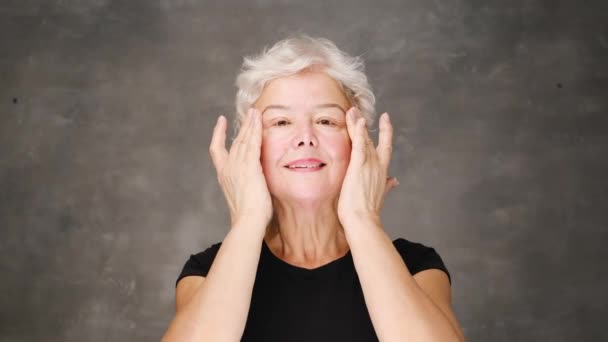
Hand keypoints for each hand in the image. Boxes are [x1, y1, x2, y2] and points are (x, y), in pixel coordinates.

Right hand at [209, 108, 272, 227]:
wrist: (247, 220)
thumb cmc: (248, 216)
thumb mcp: (242, 197)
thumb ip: (245, 186)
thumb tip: (254, 185)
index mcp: (224, 175)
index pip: (216, 150)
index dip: (218, 134)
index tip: (221, 121)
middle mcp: (228, 167)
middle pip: (235, 141)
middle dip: (243, 125)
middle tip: (249, 112)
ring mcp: (238, 166)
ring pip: (244, 139)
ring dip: (250, 123)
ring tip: (255, 111)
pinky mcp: (250, 166)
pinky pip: (253, 143)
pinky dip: (255, 130)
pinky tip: (258, 120)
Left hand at [337, 107, 398, 226]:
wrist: (363, 221)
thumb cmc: (368, 213)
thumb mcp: (380, 196)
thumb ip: (387, 186)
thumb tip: (395, 181)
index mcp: (382, 172)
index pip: (385, 147)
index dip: (386, 132)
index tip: (385, 119)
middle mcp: (378, 165)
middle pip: (372, 139)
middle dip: (365, 124)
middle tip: (358, 110)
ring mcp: (369, 165)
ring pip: (364, 139)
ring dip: (357, 123)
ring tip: (352, 110)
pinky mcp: (359, 166)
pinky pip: (359, 144)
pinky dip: (358, 132)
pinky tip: (356, 120)